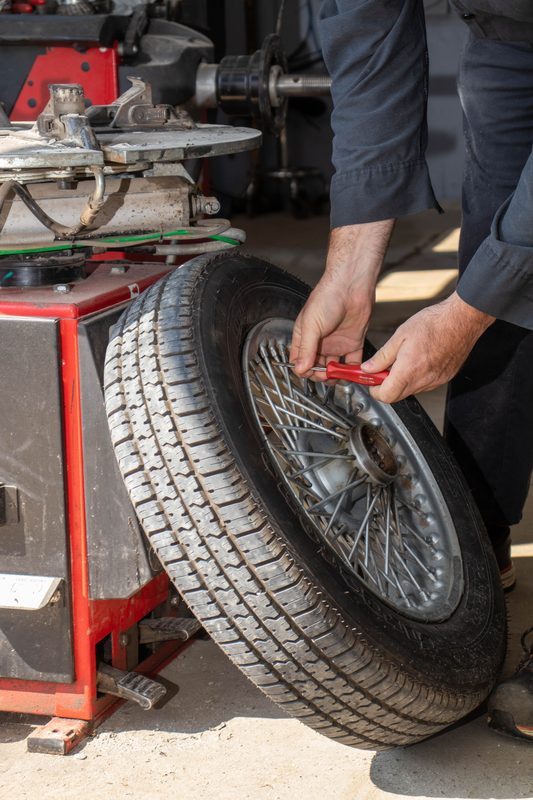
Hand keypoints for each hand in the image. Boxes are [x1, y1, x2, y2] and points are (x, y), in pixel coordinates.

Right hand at [290, 220, 394, 374]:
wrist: (352, 286)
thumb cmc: (327, 298)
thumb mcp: (311, 325)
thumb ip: (307, 349)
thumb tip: (300, 368)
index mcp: (305, 336)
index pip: (300, 360)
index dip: (304, 369)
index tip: (311, 373)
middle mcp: (320, 342)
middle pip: (316, 367)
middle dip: (320, 375)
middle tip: (325, 376)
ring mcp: (336, 343)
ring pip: (333, 367)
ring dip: (335, 375)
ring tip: (338, 376)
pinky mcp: (353, 342)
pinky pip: (352, 362)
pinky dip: (353, 370)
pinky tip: (352, 372)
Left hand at [361, 292, 494, 402]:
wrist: (462, 319)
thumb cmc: (434, 323)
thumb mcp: (400, 336)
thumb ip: (382, 356)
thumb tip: (368, 368)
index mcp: (409, 370)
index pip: (386, 396)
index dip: (375, 390)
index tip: (372, 380)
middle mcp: (423, 380)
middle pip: (397, 396)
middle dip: (387, 386)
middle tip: (385, 369)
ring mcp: (436, 381)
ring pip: (411, 391)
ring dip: (402, 381)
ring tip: (404, 360)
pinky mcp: (445, 378)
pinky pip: (425, 385)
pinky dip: (416, 378)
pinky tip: (418, 360)